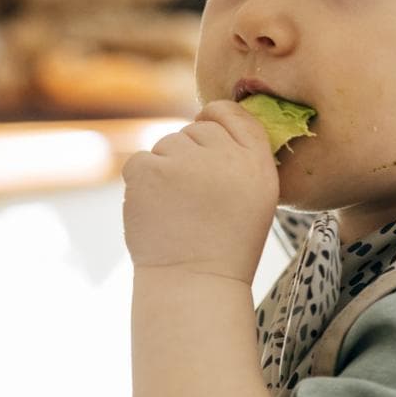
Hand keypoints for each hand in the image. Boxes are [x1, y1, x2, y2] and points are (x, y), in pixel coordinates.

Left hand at [121, 100, 277, 281]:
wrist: (194, 282)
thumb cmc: (226, 245)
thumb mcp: (255, 198)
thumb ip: (241, 157)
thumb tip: (207, 120)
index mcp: (256, 162)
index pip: (233, 114)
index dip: (216, 120)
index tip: (207, 140)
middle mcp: (223, 157)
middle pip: (197, 130)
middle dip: (191, 155)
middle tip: (193, 198)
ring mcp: (183, 163)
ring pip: (166, 144)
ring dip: (166, 169)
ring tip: (176, 208)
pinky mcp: (148, 171)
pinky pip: (140, 160)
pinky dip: (142, 182)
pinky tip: (156, 209)